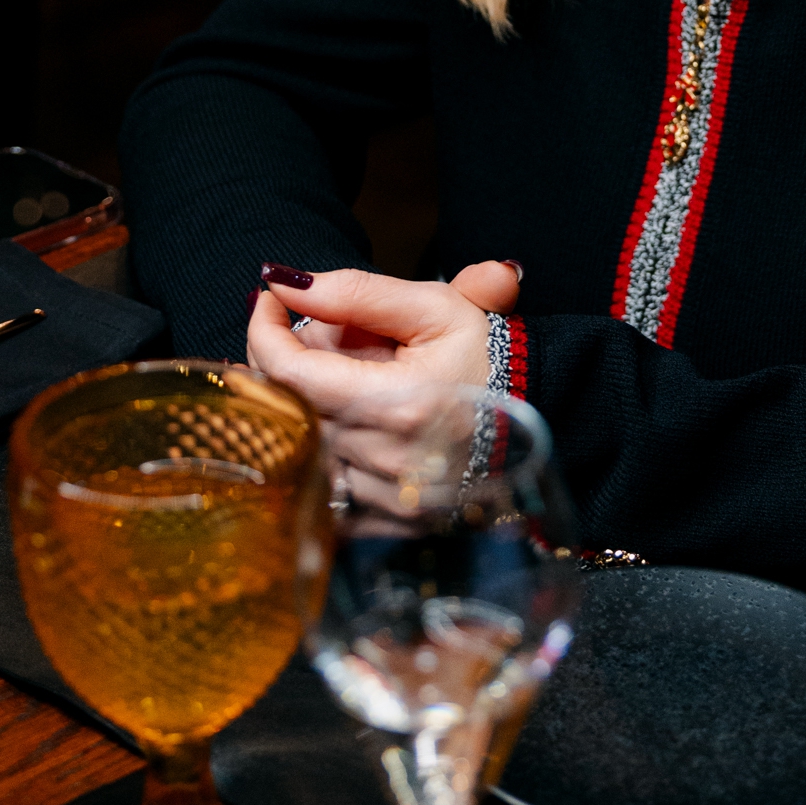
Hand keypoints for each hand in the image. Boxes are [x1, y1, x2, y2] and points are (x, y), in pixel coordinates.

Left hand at [247, 262, 518, 505]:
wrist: (540, 416)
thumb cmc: (485, 357)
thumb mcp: (433, 307)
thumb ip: (355, 292)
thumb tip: (284, 282)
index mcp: (398, 405)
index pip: (291, 372)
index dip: (265, 330)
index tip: (271, 299)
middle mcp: (387, 461)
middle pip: (290, 406)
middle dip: (294, 360)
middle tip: (326, 333)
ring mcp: (385, 500)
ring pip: (301, 447)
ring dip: (307, 406)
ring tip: (349, 378)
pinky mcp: (385, 523)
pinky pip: (322, 488)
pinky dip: (320, 452)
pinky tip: (344, 424)